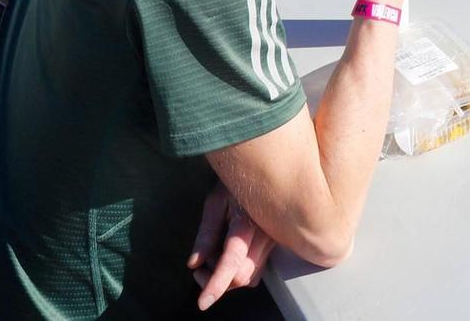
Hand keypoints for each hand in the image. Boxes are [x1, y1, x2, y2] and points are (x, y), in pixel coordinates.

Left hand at [189, 187, 276, 310]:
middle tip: (199, 269)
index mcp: (247, 222)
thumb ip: (206, 234)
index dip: (216, 285)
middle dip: (216, 281)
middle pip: (241, 277)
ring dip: (227, 278)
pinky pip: (257, 270)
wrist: (267, 167)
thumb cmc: (235, 181)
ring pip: (250, 277)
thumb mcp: (215, 201)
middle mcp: (266, 236)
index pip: (232, 262)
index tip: (203, 302)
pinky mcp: (274, 244)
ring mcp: (273, 241)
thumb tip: (195, 264)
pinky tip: (228, 256)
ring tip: (212, 259)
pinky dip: (238, 272)